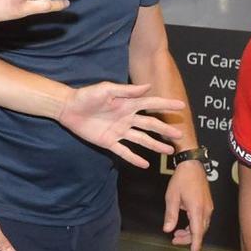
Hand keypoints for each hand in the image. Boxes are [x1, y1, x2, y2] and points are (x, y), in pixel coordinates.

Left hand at [55, 82, 185, 168]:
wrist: (69, 108)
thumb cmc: (87, 96)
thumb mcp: (106, 89)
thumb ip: (126, 90)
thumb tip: (148, 86)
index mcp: (127, 104)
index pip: (151, 104)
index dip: (166, 105)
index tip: (181, 106)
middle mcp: (127, 118)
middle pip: (150, 125)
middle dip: (165, 129)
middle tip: (180, 135)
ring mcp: (119, 131)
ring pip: (141, 139)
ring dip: (155, 145)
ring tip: (169, 151)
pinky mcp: (109, 142)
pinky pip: (124, 151)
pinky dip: (134, 158)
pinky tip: (145, 164)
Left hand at [163, 160, 213, 250]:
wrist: (192, 165)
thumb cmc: (181, 179)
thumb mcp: (171, 198)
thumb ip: (170, 215)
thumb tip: (167, 229)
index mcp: (197, 210)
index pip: (197, 232)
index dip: (195, 244)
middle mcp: (206, 210)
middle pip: (200, 231)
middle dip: (189, 239)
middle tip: (175, 240)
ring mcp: (208, 206)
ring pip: (202, 225)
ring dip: (191, 232)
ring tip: (177, 234)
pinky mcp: (208, 203)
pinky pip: (202, 219)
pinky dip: (194, 225)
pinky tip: (185, 224)